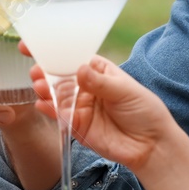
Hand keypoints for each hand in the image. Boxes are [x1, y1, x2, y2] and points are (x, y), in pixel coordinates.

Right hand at [28, 56, 177, 171]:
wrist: (151, 146)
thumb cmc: (145, 112)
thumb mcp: (126, 91)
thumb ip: (100, 83)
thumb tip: (80, 69)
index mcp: (100, 72)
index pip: (75, 58)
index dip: (58, 51)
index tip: (39, 43)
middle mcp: (87, 88)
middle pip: (61, 77)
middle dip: (46, 72)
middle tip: (37, 70)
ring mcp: (81, 107)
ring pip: (57, 96)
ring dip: (45, 90)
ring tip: (39, 85)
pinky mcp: (78, 127)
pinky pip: (60, 117)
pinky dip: (50, 110)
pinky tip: (43, 104)